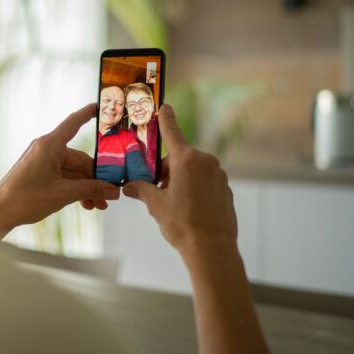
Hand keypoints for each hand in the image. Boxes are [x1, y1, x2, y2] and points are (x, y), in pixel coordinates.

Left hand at [0, 104, 120, 240]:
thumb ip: (91, 190)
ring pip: (73, 171)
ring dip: (87, 187)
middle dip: (96, 178)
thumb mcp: (64, 194)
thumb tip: (112, 191)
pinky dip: (75, 188)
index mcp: (50, 145)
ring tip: (99, 205)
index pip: (74, 123)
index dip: (88, 113)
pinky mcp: (40, 173)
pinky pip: (64, 177)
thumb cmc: (25, 199)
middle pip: (80, 159)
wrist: (0, 213)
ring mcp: (43, 161)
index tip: (100, 106)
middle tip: (110, 194)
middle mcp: (46, 149)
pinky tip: (86, 203)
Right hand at [122, 104, 236, 256]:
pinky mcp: (225, 188)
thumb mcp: (155, 205)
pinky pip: (204, 182)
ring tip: (173, 206)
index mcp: (186, 160)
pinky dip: (194, 190)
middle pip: (178, 158)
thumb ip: (141, 190)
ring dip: (179, 181)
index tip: (164, 105)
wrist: (211, 249)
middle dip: (165, 172)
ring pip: (191, 171)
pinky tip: (188, 210)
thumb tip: (128, 186)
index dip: (166, 118)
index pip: (172, 132)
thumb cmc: (182, 225)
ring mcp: (218, 175)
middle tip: (156, 192)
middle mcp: (205, 162)